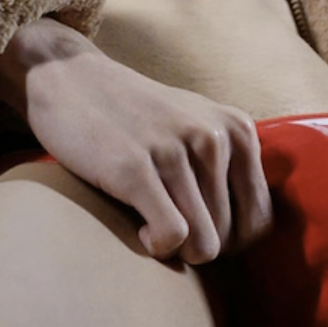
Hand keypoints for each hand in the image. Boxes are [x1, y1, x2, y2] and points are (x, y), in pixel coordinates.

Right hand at [0, 19, 271, 264]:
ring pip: (204, 244)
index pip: (258, 221)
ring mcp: (174, 152)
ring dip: (175, 248)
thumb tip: (248, 238)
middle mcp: (214, 138)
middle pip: (229, 239)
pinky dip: (157, 247)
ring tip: (150, 220)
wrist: (68, 77)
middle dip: (198, 244)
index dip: (230, 241)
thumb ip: (229, 167)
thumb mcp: (197, 126)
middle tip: (167, 221)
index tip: (198, 229)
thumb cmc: (134, 116)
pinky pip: (172, 236)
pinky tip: (140, 228)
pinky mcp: (134, 168)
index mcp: (237, 130)